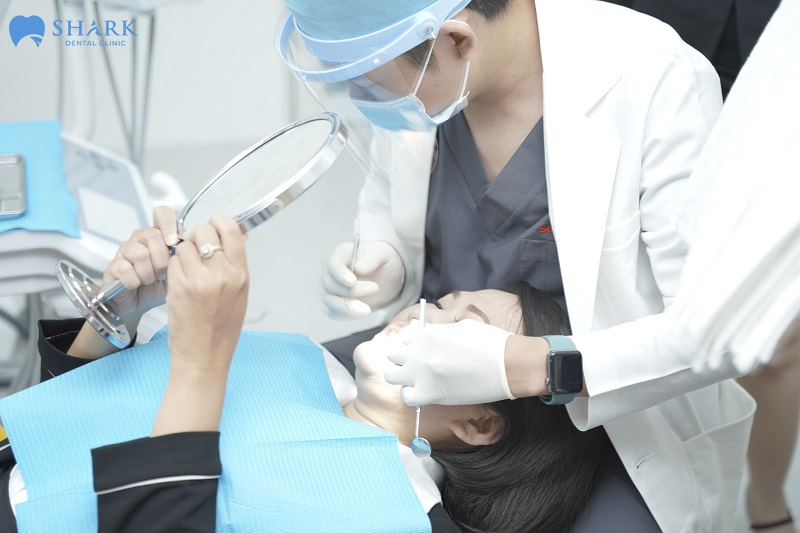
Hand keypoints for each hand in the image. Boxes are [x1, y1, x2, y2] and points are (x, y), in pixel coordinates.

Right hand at [101, 206, 179, 318]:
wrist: (139, 305)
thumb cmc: (158, 286)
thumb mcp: (176, 270)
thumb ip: (182, 256)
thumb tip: (188, 246)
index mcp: (157, 235)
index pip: (162, 214)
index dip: (169, 225)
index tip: (173, 242)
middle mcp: (139, 238)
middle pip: (153, 236)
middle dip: (162, 260)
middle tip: (161, 273)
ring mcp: (125, 251)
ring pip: (141, 254)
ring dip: (148, 273)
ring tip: (149, 280)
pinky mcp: (113, 266)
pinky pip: (127, 270)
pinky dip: (135, 281)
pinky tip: (136, 285)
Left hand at [166, 214, 248, 370]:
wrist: (205, 355)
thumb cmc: (222, 328)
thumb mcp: (240, 293)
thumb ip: (234, 265)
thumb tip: (231, 238)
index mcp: (240, 274)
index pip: (231, 230)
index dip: (219, 221)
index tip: (213, 222)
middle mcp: (222, 275)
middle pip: (204, 232)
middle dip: (196, 234)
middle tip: (195, 245)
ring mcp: (199, 281)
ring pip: (184, 245)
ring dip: (182, 251)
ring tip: (186, 267)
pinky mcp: (179, 288)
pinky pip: (172, 262)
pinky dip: (173, 266)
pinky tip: (179, 279)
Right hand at [323, 241, 404, 317]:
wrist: (388, 275)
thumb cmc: (383, 260)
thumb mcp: (383, 253)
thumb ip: (372, 258)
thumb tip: (358, 269)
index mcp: (342, 255)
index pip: (333, 265)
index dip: (340, 274)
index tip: (352, 282)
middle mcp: (333, 272)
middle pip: (330, 284)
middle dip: (351, 291)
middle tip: (375, 288)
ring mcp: (333, 290)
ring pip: (329, 301)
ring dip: (347, 307)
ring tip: (367, 310)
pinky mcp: (338, 304)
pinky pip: (335, 313)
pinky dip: (347, 315)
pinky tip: (362, 312)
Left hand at [384, 320, 513, 405]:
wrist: (509, 365)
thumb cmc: (490, 343)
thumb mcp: (461, 326)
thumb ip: (439, 330)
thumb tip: (427, 332)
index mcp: (428, 333)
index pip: (402, 335)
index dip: (409, 341)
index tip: (419, 346)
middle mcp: (421, 352)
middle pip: (391, 355)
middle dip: (401, 357)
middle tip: (415, 362)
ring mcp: (424, 374)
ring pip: (392, 375)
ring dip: (402, 375)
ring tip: (417, 377)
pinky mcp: (432, 394)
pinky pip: (407, 396)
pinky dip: (412, 394)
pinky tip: (425, 391)